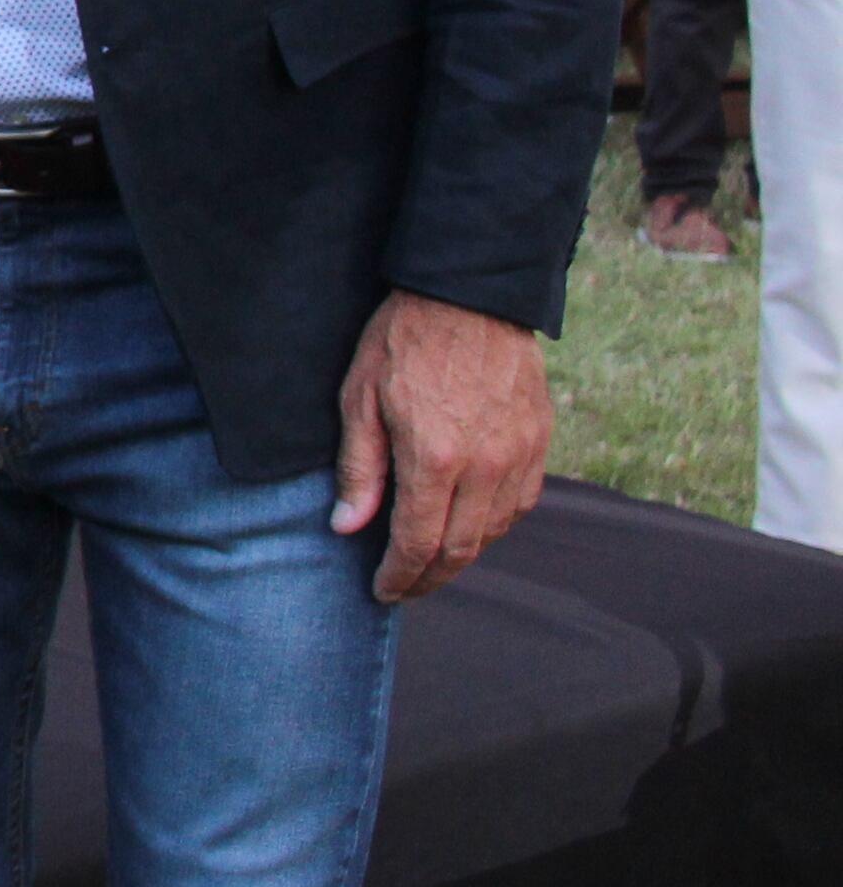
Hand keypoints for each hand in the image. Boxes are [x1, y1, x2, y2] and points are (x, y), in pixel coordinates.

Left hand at [331, 292, 551, 603]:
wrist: (469, 295)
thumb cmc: (402, 341)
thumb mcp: (360, 399)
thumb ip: (359, 469)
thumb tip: (347, 527)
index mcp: (436, 458)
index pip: (419, 543)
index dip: (400, 576)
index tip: (383, 590)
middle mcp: (486, 466)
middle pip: (461, 548)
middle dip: (430, 577)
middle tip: (405, 587)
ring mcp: (520, 455)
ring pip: (495, 531)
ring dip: (462, 555)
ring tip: (430, 561)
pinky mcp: (540, 442)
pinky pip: (521, 503)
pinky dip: (493, 525)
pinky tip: (469, 525)